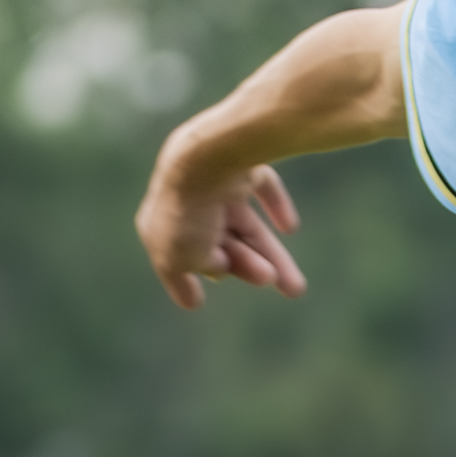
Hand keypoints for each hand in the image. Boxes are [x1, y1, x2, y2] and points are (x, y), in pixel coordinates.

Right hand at [138, 147, 305, 310]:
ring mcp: (215, 177)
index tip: (200, 297)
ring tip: (294, 287)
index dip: (194, 272)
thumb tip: (196, 296)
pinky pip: (262, 185)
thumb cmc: (187, 214)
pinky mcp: (243, 161)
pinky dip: (276, 205)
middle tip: (269, 279)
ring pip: (246, 223)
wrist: (208, 159)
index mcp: (160, 219)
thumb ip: (182, 278)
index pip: (180, 253)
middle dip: (246, 265)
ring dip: (269, 253)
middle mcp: (186, 197)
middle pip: (221, 241)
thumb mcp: (176, 259)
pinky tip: (290, 226)